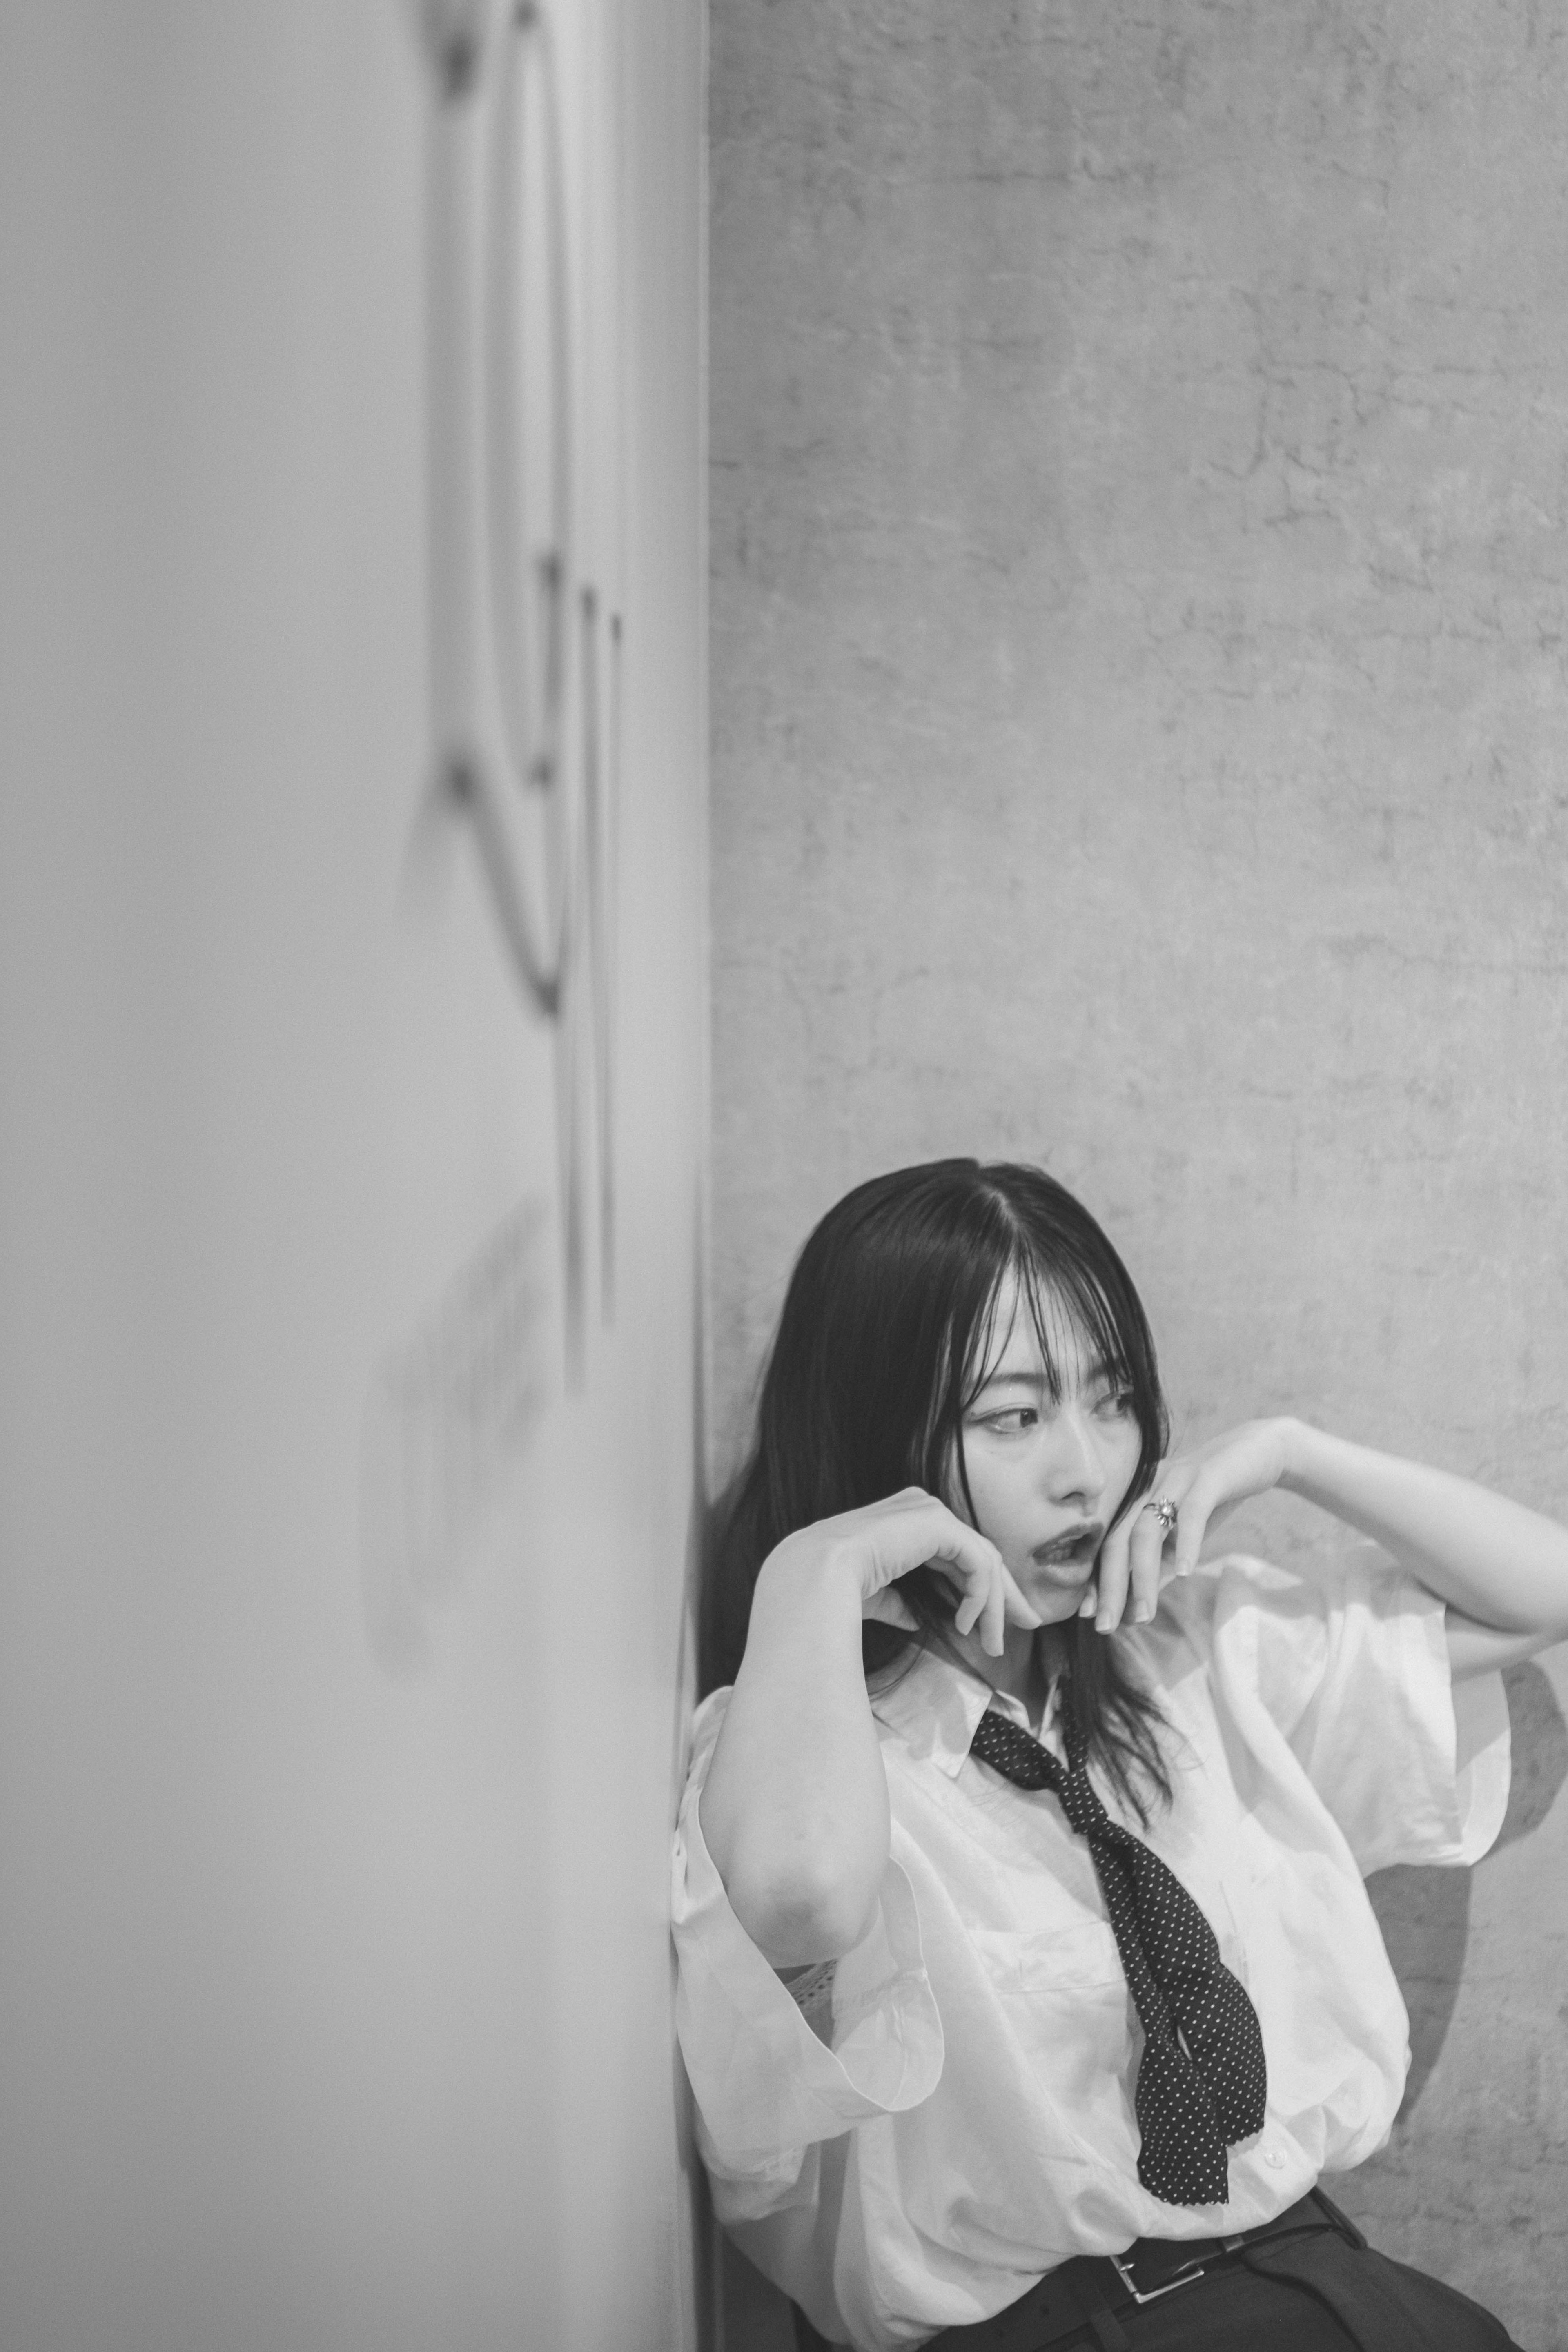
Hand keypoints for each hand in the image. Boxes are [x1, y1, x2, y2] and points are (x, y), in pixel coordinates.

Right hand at [764, 1487, 1042, 1656]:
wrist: (815, 1578)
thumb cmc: (833, 1591)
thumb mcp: (874, 1597)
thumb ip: (896, 1602)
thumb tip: (914, 1618)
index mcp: (904, 1522)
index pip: (958, 1552)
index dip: (980, 1589)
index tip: (994, 1625)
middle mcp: (920, 1508)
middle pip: (979, 1553)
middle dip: (1003, 1593)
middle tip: (1027, 1624)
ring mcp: (930, 1511)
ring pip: (982, 1560)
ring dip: (993, 1605)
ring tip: (993, 1643)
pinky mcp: (938, 1523)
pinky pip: (976, 1562)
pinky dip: (979, 1595)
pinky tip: (967, 1624)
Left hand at [1086, 1418, 1297, 1632]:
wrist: (1260, 1452)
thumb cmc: (1216, 1498)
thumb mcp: (1183, 1536)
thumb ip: (1160, 1565)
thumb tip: (1137, 1608)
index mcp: (1138, 1499)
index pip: (1108, 1543)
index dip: (1097, 1579)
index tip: (1089, 1615)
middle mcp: (1148, 1486)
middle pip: (1118, 1538)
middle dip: (1110, 1585)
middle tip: (1106, 1626)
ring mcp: (1176, 1479)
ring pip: (1147, 1529)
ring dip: (1142, 1575)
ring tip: (1144, 1614)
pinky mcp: (1208, 1476)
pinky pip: (1191, 1511)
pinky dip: (1185, 1543)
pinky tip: (1183, 1574)